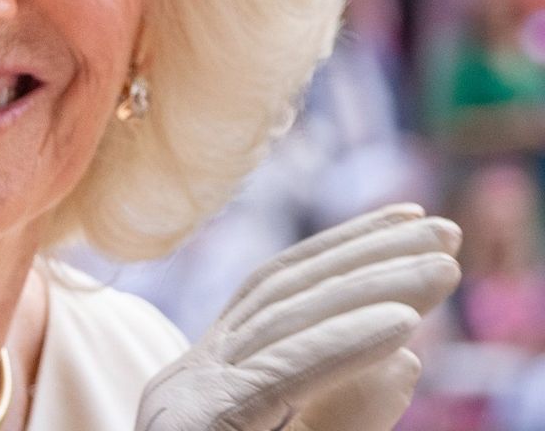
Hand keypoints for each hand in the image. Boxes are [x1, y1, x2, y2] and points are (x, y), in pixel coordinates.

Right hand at [135, 203, 461, 430]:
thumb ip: (343, 412)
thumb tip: (407, 357)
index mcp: (208, 379)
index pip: (274, 292)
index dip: (341, 249)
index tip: (407, 221)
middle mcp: (189, 376)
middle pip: (280, 294)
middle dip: (364, 255)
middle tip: (444, 232)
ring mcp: (187, 398)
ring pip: (281, 324)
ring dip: (367, 289)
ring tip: (440, 269)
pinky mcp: (198, 425)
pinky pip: (276, 377)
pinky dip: (337, 346)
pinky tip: (400, 324)